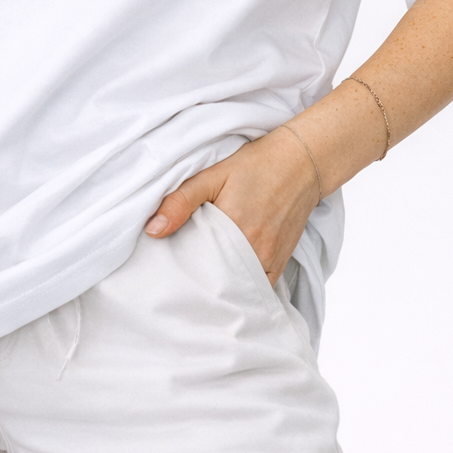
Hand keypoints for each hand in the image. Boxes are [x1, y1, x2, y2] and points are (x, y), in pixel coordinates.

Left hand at [144, 128, 320, 284]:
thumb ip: (181, 201)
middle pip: (218, 282)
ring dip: (221, 287)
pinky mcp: (281, 263)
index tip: (166, 273)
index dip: (181, 272)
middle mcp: (254, 251)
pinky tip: (228, 284)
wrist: (300, 164)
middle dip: (199, 284)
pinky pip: (259, 288)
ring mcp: (270, 260)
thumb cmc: (255, 166)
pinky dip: (242, 288)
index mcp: (233, 230)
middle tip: (179, 281)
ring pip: (238, 287)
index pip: (198, 267)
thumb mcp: (213, 175)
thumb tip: (152, 231)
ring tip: (200, 283)